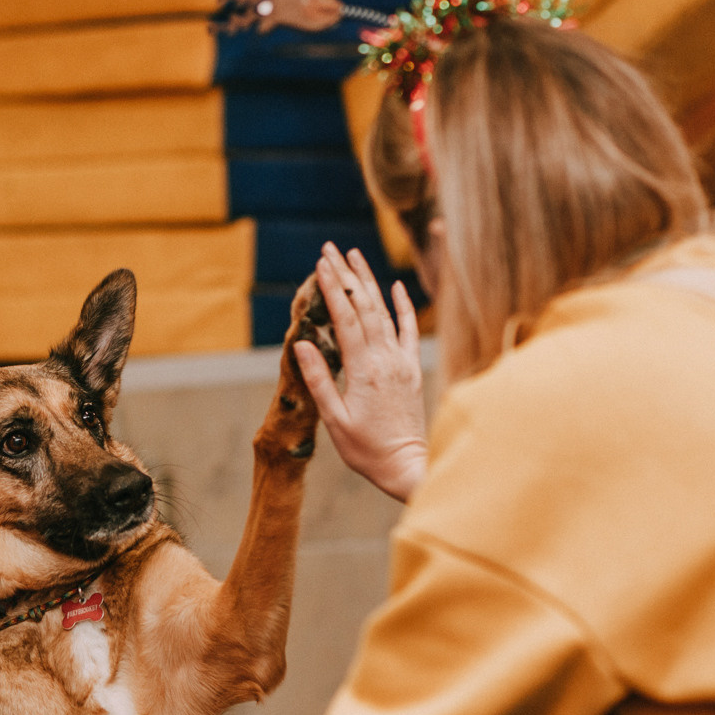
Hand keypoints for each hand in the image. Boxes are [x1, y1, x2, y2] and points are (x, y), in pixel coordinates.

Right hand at [291, 243, 427, 501]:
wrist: (407, 466)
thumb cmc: (366, 449)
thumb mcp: (334, 419)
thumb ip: (319, 379)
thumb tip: (302, 342)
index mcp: (364, 369)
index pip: (346, 318)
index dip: (333, 289)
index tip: (320, 264)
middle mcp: (386, 359)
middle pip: (364, 306)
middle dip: (346, 275)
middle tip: (331, 249)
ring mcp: (402, 361)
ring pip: (385, 312)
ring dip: (369, 282)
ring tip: (355, 256)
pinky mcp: (412, 369)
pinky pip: (409, 330)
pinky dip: (403, 306)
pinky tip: (396, 287)